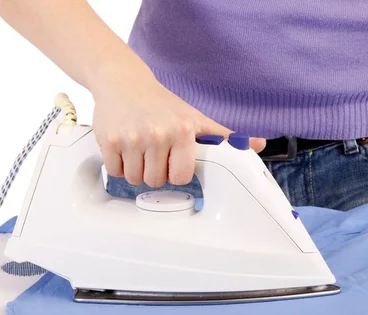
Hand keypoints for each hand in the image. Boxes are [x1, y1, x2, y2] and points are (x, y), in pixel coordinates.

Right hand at [91, 68, 265, 186]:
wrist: (124, 81)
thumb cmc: (162, 103)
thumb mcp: (196, 117)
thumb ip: (225, 136)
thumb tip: (258, 146)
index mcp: (183, 130)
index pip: (181, 177)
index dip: (176, 172)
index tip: (173, 161)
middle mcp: (158, 134)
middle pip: (156, 181)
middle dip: (154, 171)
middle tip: (154, 152)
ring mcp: (132, 138)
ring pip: (135, 179)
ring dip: (136, 170)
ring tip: (140, 149)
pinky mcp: (109, 140)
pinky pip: (115, 171)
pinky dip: (118, 164)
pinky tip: (125, 146)